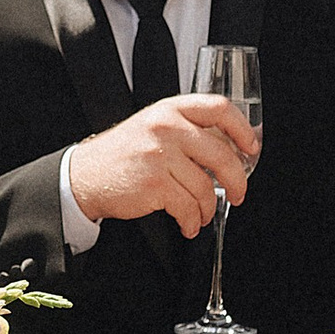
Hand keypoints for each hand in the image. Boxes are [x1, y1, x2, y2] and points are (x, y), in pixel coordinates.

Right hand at [67, 94, 259, 241]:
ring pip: (206, 187)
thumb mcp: (153, 127)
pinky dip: (193, 221)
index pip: (219, 108)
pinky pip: (188, 207)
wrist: (84, 176)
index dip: (242, 129)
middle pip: (221, 154)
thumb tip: (229, 149)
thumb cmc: (122, 154)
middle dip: (237, 180)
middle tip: (238, 194)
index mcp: (170, 109)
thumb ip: (187, 130)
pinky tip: (189, 224)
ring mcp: (160, 155)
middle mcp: (166, 128)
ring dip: (208, 208)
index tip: (250, 148)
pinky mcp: (154, 184)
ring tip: (201, 215)